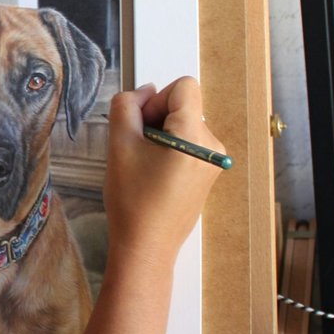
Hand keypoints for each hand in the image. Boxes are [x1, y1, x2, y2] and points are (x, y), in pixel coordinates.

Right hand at [102, 78, 224, 267]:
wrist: (146, 247)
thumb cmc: (133, 202)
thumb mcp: (120, 145)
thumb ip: (126, 106)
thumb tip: (144, 91)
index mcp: (195, 135)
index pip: (184, 86)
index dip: (157, 99)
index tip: (142, 127)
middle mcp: (212, 145)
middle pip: (183, 105)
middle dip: (156, 119)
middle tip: (137, 150)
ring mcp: (213, 161)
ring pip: (183, 125)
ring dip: (160, 136)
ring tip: (144, 166)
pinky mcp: (208, 173)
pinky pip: (187, 144)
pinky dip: (168, 150)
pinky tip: (154, 175)